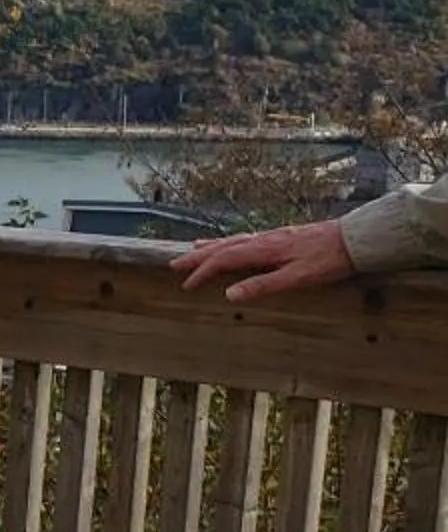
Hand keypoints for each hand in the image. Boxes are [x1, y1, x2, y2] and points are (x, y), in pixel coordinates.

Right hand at [175, 219, 354, 299]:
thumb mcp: (297, 278)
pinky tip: (234, 244)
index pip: (224, 260)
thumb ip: (262, 285)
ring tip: (194, 248)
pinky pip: (246, 238)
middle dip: (197, 256)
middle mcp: (263, 239)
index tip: (186, 285)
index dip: (202, 272)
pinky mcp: (282, 236)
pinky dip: (230, 242)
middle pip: (223, 247)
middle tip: (175, 264)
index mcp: (263, 250)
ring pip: (234, 240)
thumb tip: (229, 295)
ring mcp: (273, 236)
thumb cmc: (329, 260)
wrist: (356, 239)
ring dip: (211, 247)